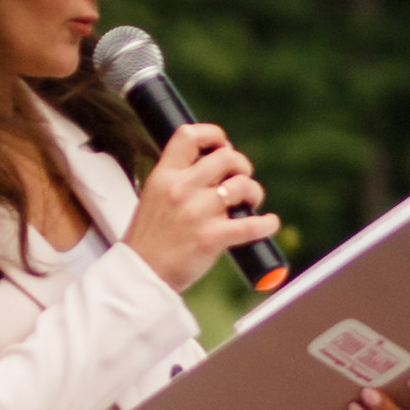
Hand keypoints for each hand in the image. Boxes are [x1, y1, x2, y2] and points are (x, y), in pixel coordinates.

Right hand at [125, 121, 280, 293]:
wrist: (140, 275)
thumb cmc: (149, 240)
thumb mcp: (154, 197)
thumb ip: (179, 179)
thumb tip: (215, 167)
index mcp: (164, 176)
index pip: (189, 136)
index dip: (213, 135)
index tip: (223, 144)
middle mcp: (181, 189)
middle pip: (226, 158)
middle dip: (241, 165)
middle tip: (243, 177)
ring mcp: (197, 213)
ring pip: (241, 187)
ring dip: (254, 192)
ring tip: (251, 202)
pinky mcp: (211, 238)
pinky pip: (250, 225)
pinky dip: (266, 224)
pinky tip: (269, 223)